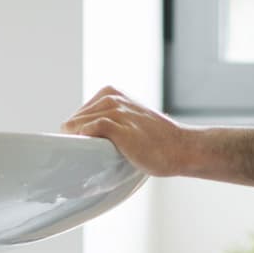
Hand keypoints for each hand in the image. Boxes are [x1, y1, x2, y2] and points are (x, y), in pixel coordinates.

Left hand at [62, 87, 197, 177]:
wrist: (180, 148)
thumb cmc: (157, 141)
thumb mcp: (130, 121)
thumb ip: (111, 123)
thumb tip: (87, 140)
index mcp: (112, 94)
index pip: (80, 112)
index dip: (76, 131)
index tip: (78, 148)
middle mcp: (112, 98)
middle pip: (76, 118)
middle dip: (73, 137)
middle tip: (75, 157)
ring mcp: (116, 111)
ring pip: (79, 122)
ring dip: (74, 140)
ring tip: (76, 159)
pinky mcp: (120, 127)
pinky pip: (91, 128)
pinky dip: (82, 138)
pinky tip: (84, 149)